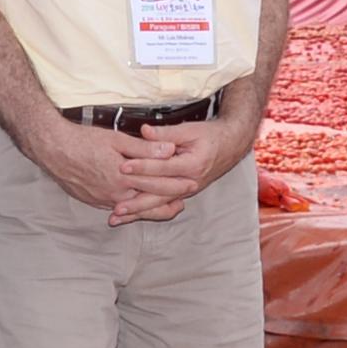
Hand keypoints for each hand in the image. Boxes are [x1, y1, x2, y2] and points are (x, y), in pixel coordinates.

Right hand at [32, 119, 180, 215]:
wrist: (53, 149)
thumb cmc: (83, 140)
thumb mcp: (117, 139)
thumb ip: (145, 148)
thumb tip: (169, 150)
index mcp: (123, 177)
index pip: (157, 183)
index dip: (176, 184)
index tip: (191, 183)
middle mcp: (114, 193)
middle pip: (148, 200)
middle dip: (168, 200)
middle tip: (185, 200)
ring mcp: (103, 200)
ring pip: (133, 209)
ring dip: (151, 209)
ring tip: (168, 208)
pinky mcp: (93, 201)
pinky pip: (117, 208)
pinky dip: (131, 210)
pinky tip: (138, 208)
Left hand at [110, 112, 250, 225]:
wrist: (230, 145)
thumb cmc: (210, 136)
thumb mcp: (190, 130)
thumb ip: (166, 133)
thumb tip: (144, 131)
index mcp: (193, 165)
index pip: (163, 168)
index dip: (142, 166)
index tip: (123, 166)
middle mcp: (190, 182)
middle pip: (160, 195)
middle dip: (136, 201)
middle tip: (115, 204)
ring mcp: (187, 191)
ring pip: (160, 205)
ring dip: (138, 212)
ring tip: (117, 217)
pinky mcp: (182, 194)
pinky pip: (162, 205)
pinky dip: (145, 211)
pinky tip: (129, 216)